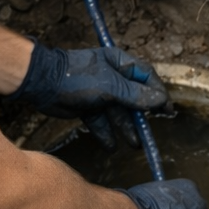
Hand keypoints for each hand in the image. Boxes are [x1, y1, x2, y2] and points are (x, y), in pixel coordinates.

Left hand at [9, 43, 167, 148]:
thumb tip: (160, 101)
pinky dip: (106, 133)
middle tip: (149, 134)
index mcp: (120, 63)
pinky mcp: (88, 106)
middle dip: (141, 117)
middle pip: (134, 98)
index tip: (166, 111)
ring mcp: (100, 92)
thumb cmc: (77, 78)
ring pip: (118, 112)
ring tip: (133, 145)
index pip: (147, 77)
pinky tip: (111, 146)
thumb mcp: (110, 86)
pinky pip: (102, 121)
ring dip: (126, 128)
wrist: (42, 83)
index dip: (158, 93)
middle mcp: (113, 77)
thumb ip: (135, 95)